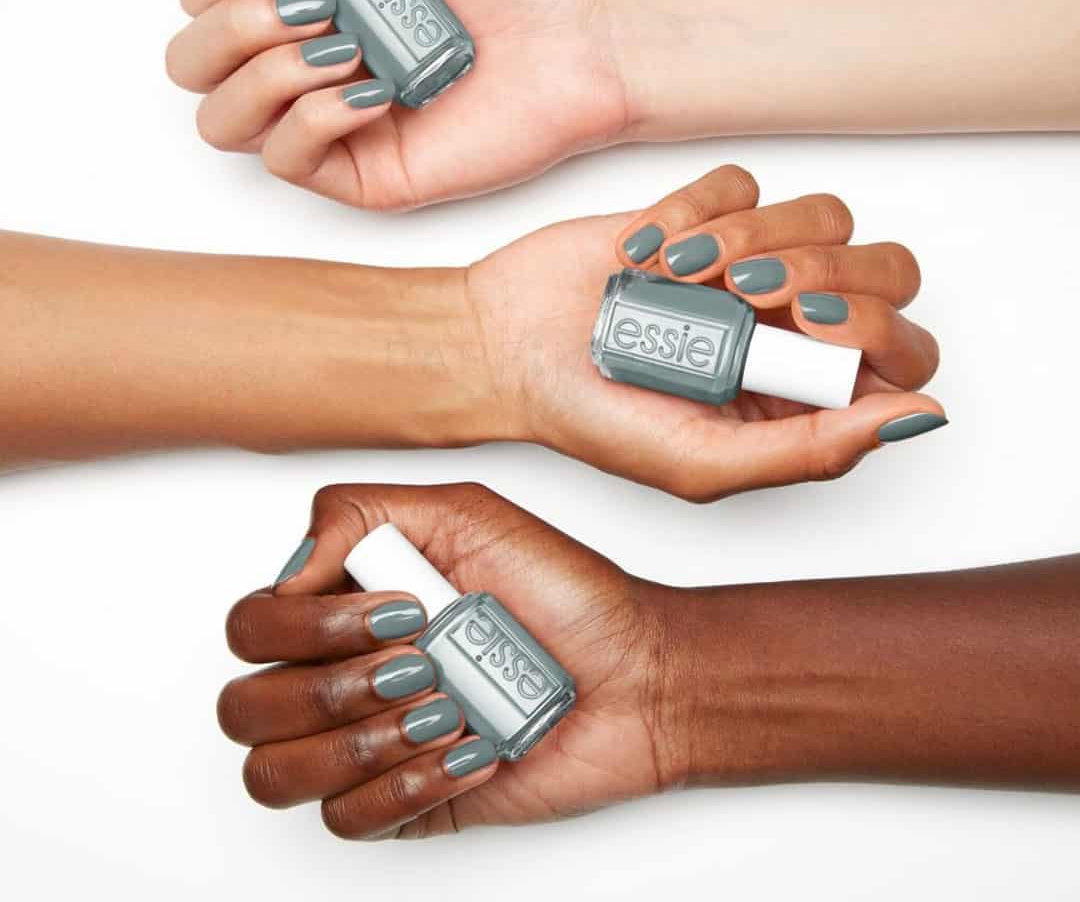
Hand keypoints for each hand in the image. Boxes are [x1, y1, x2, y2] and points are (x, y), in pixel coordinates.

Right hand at [168, 0, 625, 209]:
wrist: (578, 29)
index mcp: (307, 4)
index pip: (200, 5)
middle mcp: (309, 65)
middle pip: (191, 65)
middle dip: (231, 20)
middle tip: (314, 0)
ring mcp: (335, 125)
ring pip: (222, 120)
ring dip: (264, 66)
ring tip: (344, 40)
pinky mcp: (368, 174)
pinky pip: (289, 159)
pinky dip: (312, 114)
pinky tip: (369, 86)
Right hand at [218, 483, 678, 838]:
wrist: (636, 674)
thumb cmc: (565, 594)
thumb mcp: (467, 515)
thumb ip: (362, 514)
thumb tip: (290, 573)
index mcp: (348, 605)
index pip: (253, 627)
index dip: (310, 628)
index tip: (404, 610)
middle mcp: (346, 674)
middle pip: (246, 708)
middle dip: (332, 688)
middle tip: (419, 663)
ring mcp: (370, 742)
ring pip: (277, 773)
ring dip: (368, 739)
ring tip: (444, 709)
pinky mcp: (404, 801)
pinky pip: (346, 819)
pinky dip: (408, 784)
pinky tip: (465, 750)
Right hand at [470, 164, 944, 500]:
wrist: (504, 348)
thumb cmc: (594, 416)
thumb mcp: (700, 463)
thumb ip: (810, 452)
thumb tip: (918, 416)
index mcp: (803, 397)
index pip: (904, 351)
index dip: (876, 327)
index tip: (805, 327)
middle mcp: (790, 329)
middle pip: (888, 270)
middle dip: (827, 272)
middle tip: (751, 293)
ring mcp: (753, 265)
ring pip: (824, 216)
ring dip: (750, 238)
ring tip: (678, 276)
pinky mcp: (709, 213)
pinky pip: (743, 183)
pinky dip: (696, 209)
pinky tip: (647, 251)